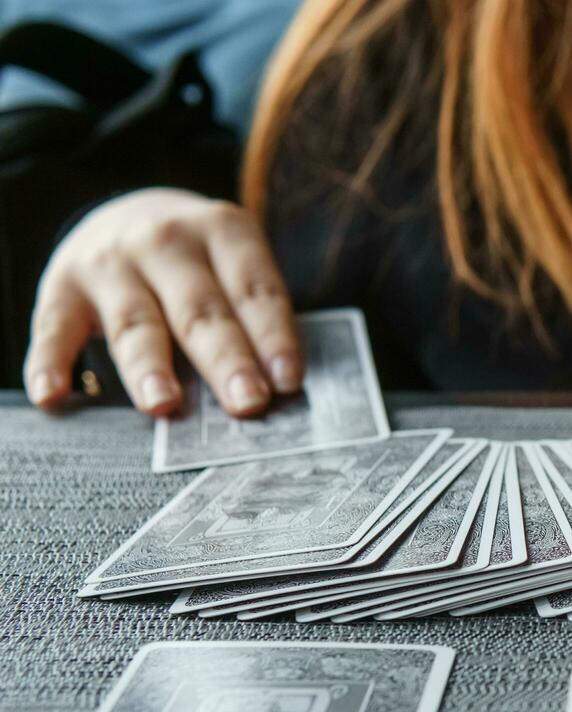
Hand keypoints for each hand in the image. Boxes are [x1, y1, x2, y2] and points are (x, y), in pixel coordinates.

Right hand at [24, 188, 300, 416]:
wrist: (125, 214)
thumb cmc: (200, 262)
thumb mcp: (233, 265)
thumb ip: (251, 318)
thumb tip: (275, 390)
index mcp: (223, 231)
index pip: (255, 290)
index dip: (274, 336)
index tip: (288, 381)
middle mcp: (165, 241)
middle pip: (200, 310)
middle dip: (226, 359)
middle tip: (248, 403)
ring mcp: (110, 263)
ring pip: (135, 323)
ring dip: (149, 367)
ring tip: (165, 406)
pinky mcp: (61, 288)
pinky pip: (55, 329)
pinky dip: (51, 363)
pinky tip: (53, 395)